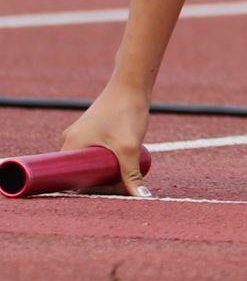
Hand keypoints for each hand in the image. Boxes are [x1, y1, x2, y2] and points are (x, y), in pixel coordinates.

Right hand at [60, 80, 151, 197]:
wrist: (133, 83)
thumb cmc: (126, 111)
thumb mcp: (129, 147)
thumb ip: (131, 174)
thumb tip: (141, 198)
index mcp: (70, 145)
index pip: (72, 179)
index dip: (89, 190)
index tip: (108, 194)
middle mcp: (71, 139)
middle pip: (81, 170)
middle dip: (99, 180)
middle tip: (120, 186)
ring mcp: (82, 131)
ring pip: (90, 159)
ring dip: (105, 168)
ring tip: (124, 175)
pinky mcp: (94, 126)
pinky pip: (95, 149)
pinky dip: (106, 157)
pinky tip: (121, 163)